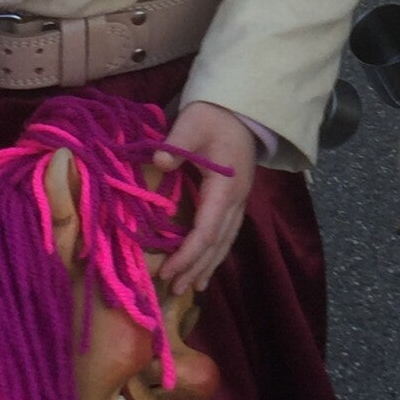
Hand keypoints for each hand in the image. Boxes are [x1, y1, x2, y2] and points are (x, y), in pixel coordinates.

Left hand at [153, 103, 257, 297]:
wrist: (240, 109)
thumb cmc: (214, 116)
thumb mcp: (193, 123)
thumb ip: (177, 143)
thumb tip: (159, 160)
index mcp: (226, 188)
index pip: (207, 230)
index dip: (188, 254)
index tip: (167, 271)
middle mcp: (237, 201)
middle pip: (217, 243)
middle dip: (196, 268)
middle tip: (174, 290)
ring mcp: (239, 201)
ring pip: (225, 242)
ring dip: (207, 266)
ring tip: (192, 288)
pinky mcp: (235, 199)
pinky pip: (226, 234)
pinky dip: (215, 253)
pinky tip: (206, 267)